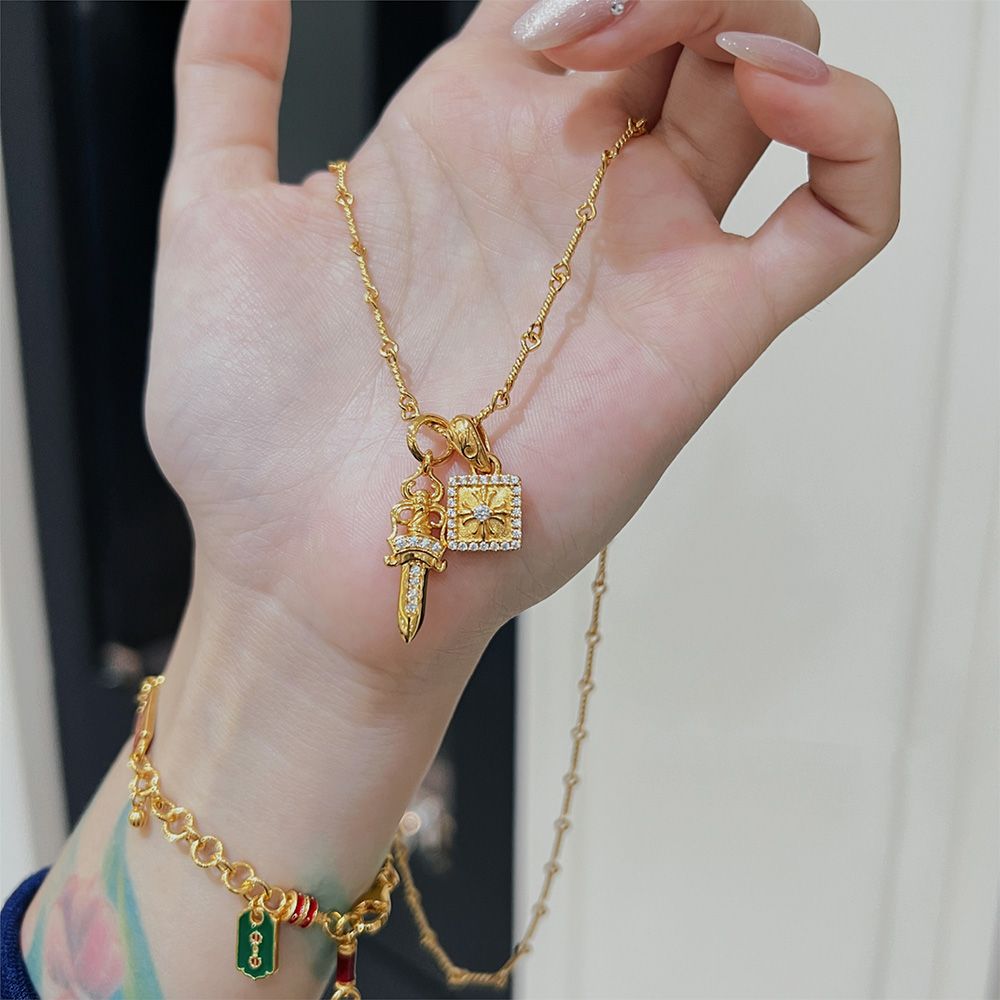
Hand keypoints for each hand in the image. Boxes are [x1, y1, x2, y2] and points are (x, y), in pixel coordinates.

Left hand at [145, 0, 897, 687]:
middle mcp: (576, 181)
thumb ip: (229, 81)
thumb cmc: (250, 426)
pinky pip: (845, 215)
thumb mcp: (214, 214)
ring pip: (776, 80)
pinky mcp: (712, 326)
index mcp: (474, 136)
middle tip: (569, 36)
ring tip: (645, 47)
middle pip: (690, 16)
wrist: (303, 570)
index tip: (519, 14)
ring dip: (749, 13)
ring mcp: (653, 249)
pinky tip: (777, 90)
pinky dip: (853, 128)